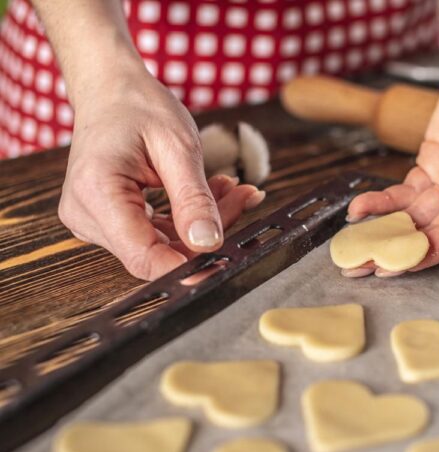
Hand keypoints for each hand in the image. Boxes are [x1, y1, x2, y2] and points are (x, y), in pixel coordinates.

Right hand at [58, 71, 263, 279]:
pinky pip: (155, 235)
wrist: (110, 90)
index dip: (186, 267)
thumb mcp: (178, 147)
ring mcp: (93, 221)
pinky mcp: (107, 221)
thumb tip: (209, 243)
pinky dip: (187, 219)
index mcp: (97, 192)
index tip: (226, 260)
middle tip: (243, 197)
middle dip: (206, 234)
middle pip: (157, 251)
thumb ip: (194, 199)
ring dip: (202, 224)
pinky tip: (211, 194)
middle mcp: (86, 214)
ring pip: (161, 245)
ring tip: (231, 188)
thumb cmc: (138, 107)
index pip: (143, 256)